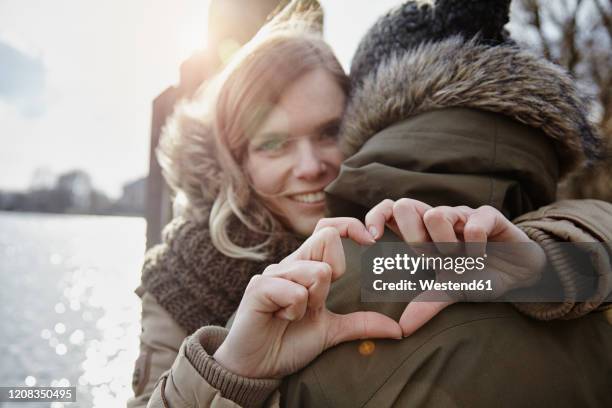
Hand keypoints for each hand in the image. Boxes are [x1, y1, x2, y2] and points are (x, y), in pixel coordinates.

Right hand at [213, 226, 401, 378]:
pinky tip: (281, 319)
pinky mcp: (258, 288)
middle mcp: (291, 263)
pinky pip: (295, 292)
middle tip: (319, 301)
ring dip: (314, 301)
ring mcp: (273, 273)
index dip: (352, 226)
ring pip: (317, 271)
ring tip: (295, 316)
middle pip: (326, 237)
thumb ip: (362, 324)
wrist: (256, 366)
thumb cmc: (290, 342)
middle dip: (334, 272)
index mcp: (307, 267)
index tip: (371, 241)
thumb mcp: (332, 331)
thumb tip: (398, 329)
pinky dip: (295, 311)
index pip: (330, 228)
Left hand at [365, 199, 546, 335]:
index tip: (371, 241)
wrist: (521, 273)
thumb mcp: (451, 292)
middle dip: (412, 235)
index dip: (375, 218)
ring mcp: (462, 215)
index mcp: (423, 233)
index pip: (389, 209)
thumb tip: (401, 329)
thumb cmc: (480, 276)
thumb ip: (426, 305)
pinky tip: (481, 255)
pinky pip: (473, 224)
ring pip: (437, 214)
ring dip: (444, 242)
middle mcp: (439, 219)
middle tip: (428, 257)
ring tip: (458, 258)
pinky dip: (475, 245)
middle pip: (406, 205)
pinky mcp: (489, 215)